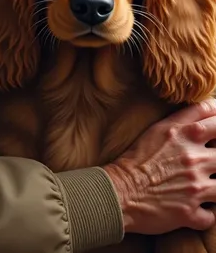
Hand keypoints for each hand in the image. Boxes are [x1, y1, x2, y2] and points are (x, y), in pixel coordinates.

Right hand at [103, 99, 215, 234]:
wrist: (118, 189)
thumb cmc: (137, 157)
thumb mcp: (160, 128)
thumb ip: (188, 116)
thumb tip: (213, 107)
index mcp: (187, 134)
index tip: (214, 134)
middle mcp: (195, 159)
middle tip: (205, 163)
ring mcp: (195, 187)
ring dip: (214, 188)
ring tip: (203, 187)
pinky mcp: (190, 213)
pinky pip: (212, 216)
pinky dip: (206, 214)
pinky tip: (197, 208)